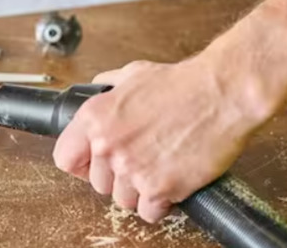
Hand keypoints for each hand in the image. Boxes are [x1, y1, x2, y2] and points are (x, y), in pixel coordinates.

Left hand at [53, 57, 275, 222]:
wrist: (221, 93)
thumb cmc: (183, 83)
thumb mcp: (134, 74)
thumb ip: (110, 85)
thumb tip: (99, 86)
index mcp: (95, 118)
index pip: (65, 158)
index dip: (81, 165)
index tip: (94, 165)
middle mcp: (108, 145)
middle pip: (99, 184)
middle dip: (118, 177)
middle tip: (141, 161)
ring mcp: (132, 169)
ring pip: (124, 200)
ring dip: (140, 190)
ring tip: (160, 168)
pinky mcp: (159, 188)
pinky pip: (149, 212)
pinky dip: (161, 203)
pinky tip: (172, 181)